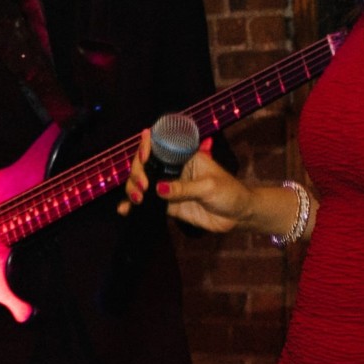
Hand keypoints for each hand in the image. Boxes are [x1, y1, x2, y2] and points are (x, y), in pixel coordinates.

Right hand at [118, 132, 253, 232]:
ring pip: (142, 185)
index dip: (145, 148)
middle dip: (137, 174)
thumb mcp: (209, 187)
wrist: (239, 216)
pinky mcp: (168, 206)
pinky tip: (124, 210)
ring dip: (133, 189)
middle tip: (142, 187)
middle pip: (145, 166)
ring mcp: (169, 188)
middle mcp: (173, 170)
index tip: (143, 158)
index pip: (159, 148)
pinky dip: (134, 206)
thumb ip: (184, 188)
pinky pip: (148, 204)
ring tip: (136, 199)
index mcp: (184, 158)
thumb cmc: (230, 192)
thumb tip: (158, 189)